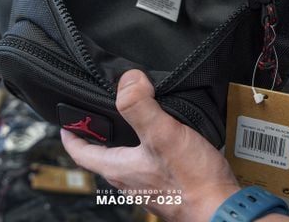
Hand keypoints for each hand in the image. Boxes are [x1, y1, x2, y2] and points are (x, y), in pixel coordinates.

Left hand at [61, 69, 239, 221]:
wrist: (222, 209)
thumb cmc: (192, 181)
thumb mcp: (162, 135)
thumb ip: (140, 106)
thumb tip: (127, 80)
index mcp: (120, 168)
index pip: (82, 153)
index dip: (71, 135)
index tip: (65, 121)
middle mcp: (130, 179)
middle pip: (103, 153)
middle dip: (99, 132)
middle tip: (101, 109)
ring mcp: (148, 183)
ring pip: (126, 156)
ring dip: (123, 137)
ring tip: (131, 115)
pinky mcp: (167, 183)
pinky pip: (147, 159)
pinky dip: (145, 143)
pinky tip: (161, 132)